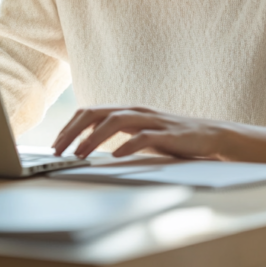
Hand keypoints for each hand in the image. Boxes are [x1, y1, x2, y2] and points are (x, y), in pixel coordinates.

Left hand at [52, 105, 230, 159]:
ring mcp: (151, 120)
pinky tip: (115, 156)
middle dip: (73, 131)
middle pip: (96, 113)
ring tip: (79, 153)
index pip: (89, 112)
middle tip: (58, 150)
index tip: (56, 144)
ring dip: (93, 137)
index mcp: (126, 110)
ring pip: (115, 121)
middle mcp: (135, 111)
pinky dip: (127, 145)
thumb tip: (88, 139)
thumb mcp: (138, 132)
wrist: (210, 135)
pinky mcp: (167, 134)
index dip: (69, 127)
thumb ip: (117, 132)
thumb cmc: (172, 137)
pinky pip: (143, 137)